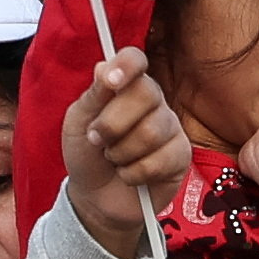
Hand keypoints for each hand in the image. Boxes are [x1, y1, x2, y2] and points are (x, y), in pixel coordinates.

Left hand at [63, 50, 189, 258]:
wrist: (96, 198)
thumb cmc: (86, 155)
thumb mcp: (77, 124)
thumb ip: (92, 96)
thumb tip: (103, 65)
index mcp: (127, 86)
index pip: (136, 60)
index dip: (126, 65)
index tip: (110, 82)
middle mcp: (153, 102)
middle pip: (146, 94)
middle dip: (112, 123)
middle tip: (97, 139)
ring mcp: (170, 128)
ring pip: (151, 132)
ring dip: (121, 153)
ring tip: (114, 160)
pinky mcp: (180, 156)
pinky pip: (159, 161)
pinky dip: (134, 174)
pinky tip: (130, 175)